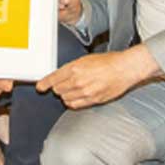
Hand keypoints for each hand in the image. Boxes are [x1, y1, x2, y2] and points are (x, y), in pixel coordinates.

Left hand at [36, 46, 157, 108]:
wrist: (124, 69)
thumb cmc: (109, 62)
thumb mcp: (86, 59)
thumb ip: (73, 68)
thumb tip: (62, 75)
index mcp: (75, 68)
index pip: (53, 78)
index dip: (45, 83)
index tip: (40, 87)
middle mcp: (78, 81)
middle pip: (57, 89)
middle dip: (58, 87)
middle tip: (64, 84)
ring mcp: (85, 92)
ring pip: (65, 98)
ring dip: (66, 95)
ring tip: (74, 90)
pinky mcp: (92, 100)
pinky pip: (75, 105)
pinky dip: (72, 102)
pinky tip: (77, 97)